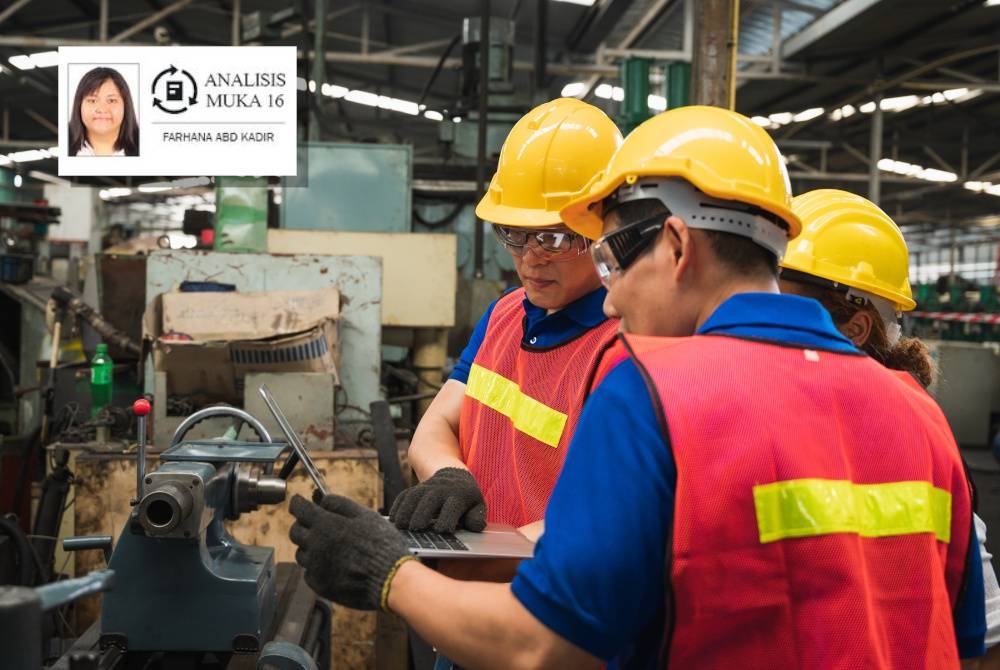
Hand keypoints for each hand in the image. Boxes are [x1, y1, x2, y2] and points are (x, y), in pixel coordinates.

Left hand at [289, 494, 413, 610]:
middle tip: (315, 524)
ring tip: (330, 547)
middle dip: (301, 525)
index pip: (299, 509)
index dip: (297, 503)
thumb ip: (339, 504)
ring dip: (309, 547)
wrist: (390, 579)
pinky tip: (333, 565)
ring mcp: (315, 567)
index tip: (298, 502)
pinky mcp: (320, 585)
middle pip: (295, 532)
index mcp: (325, 525)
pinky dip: (316, 567)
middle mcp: (315, 546)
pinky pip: (309, 572)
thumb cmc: (381, 544)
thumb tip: (321, 498)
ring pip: (301, 553)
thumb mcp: (365, 515)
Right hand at [388, 467, 486, 532]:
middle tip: (416, 529)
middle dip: (422, 514)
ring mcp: (427, 487)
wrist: (455, 477)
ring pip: (413, 497)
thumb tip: (474, 527)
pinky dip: (397, 507)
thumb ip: (477, 518)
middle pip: (430, 500)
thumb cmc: (466, 499)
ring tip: (401, 527)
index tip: (441, 531)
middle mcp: (441, 489)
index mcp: (459, 495)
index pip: (452, 506)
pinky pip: (404, 496)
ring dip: (406, 511)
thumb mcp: (477, 506)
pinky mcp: (415, 489)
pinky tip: (393, 520)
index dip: (447, 519)